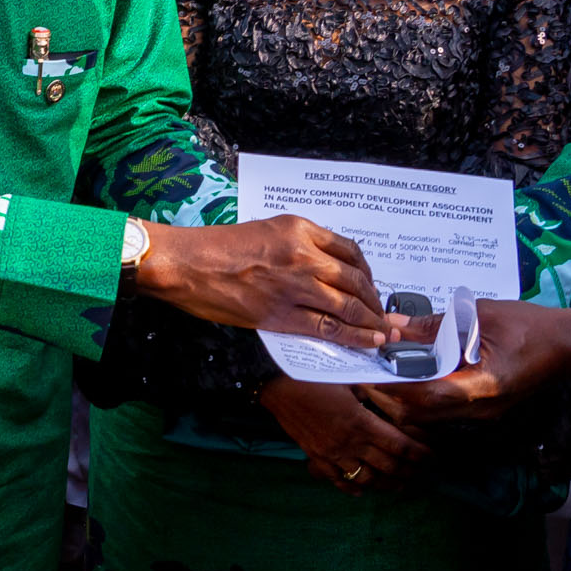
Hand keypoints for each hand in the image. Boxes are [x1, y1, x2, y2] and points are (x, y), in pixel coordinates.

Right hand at [136, 216, 389, 345]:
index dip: (367, 271)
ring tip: (384, 333)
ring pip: (348, 305)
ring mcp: (294, 286)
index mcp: (299, 229)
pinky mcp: (281, 314)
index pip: (349, 250)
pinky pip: (328, 328)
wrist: (187, 264)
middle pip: (355, 279)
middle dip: (375, 300)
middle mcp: (303, 255)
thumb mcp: (264, 230)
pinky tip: (367, 342)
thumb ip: (296, 244)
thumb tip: (321, 268)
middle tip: (384, 313)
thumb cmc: (217, 247)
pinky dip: (353, 337)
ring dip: (371, 322)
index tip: (370, 284)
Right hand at [261, 378, 429, 493]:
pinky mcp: (316, 456)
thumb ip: (373, 389)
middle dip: (410, 472)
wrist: (275, 382)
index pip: (400, 446)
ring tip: (401, 485)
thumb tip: (395, 391)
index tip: (433, 457)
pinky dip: (353, 487)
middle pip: (388, 466)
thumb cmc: (314, 373)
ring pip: (367, 478)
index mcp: (361, 422)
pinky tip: (362, 490)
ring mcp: (332, 454)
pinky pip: (338, 480)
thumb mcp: (350, 376)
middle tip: (423, 473)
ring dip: (387, 484)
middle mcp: (349, 443)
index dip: (420, 454)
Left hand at [365, 301, 570, 426]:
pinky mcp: (483, 409)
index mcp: (480, 388)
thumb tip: (392, 325)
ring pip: (428, 416)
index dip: (387, 385)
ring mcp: (481, 414)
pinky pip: (441, 409)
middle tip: (364, 368)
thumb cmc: (531, 326)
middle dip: (387, 394)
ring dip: (401, 396)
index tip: (362, 368)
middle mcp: (478, 410)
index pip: (421, 396)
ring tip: (380, 368)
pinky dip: (419, 395)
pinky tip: (408, 372)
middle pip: (418, 414)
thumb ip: (435, 324)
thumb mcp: (481, 316)